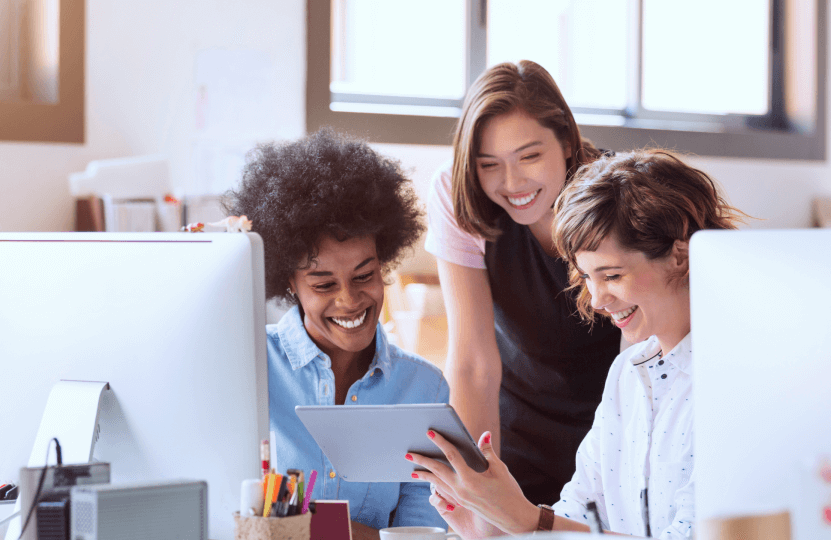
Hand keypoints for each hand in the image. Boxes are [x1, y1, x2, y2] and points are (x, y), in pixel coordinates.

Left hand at [407, 431, 538, 534]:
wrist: (513, 517)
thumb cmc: (509, 492)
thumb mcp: (500, 469)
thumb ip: (488, 451)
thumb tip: (484, 435)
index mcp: (471, 479)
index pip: (452, 456)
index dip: (440, 442)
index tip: (430, 433)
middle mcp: (462, 490)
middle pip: (437, 472)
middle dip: (422, 461)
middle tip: (409, 454)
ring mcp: (460, 498)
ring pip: (437, 484)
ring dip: (425, 476)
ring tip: (414, 469)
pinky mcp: (461, 503)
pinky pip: (444, 491)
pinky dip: (435, 485)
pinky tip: (430, 481)